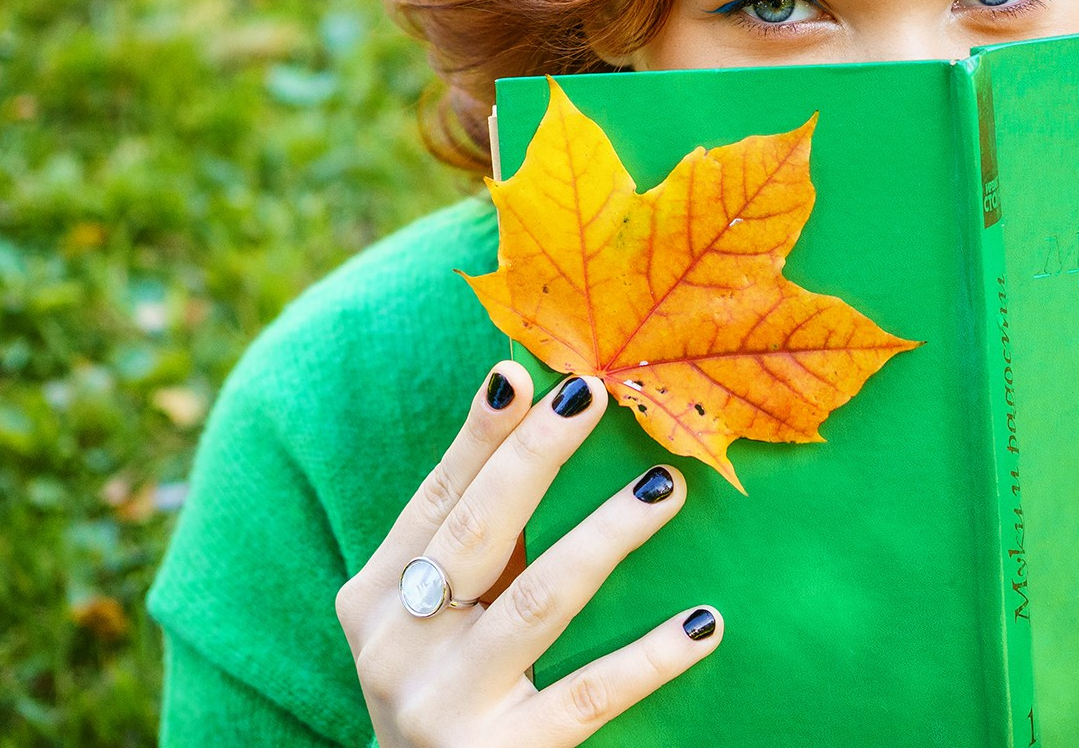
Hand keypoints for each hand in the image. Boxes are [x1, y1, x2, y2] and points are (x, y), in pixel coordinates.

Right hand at [335, 362, 721, 746]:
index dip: (479, 435)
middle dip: (536, 456)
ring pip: (539, 603)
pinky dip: (650, 656)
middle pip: (478, 531)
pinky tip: (703, 621)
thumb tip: (532, 409)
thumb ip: (474, 539)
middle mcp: (398, 649)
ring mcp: (447, 707)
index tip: (522, 372)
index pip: (436, 498)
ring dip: (607, 536)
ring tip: (665, 488)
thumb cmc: (447, 684)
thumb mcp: (432, 616)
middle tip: (595, 393)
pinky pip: (591, 695)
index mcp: (375, 599)